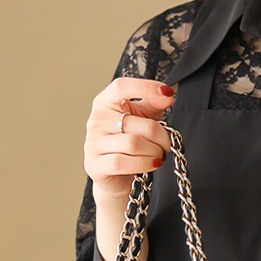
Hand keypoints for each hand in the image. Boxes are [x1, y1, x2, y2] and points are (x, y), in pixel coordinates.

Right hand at [84, 77, 175, 202]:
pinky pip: (123, 163)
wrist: (117, 174)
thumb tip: (166, 94)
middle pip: (139, 124)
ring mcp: (93, 143)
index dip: (145, 88)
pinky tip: (152, 163)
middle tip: (166, 143)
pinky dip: (144, 163)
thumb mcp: (143, 116)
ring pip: (133, 145)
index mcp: (105, 103)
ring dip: (154, 152)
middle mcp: (96, 120)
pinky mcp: (95, 165)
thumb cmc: (130, 140)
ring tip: (158, 154)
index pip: (120, 87)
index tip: (167, 93)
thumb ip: (154, 102)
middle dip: (161, 136)